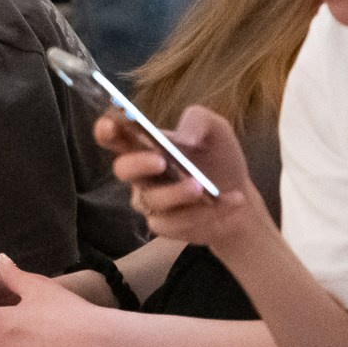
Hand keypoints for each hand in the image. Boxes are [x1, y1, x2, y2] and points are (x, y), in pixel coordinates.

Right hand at [98, 106, 266, 250]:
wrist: (240, 195)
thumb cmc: (219, 158)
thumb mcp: (216, 130)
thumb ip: (198, 120)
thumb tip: (184, 137)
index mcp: (145, 146)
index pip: (115, 137)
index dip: (107, 130)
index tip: (110, 124)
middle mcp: (141, 175)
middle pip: (122, 170)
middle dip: (138, 164)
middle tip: (160, 161)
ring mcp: (151, 202)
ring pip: (152, 200)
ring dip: (177, 193)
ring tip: (202, 186)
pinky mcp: (165, 226)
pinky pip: (175, 223)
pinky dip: (205, 213)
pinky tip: (230, 202)